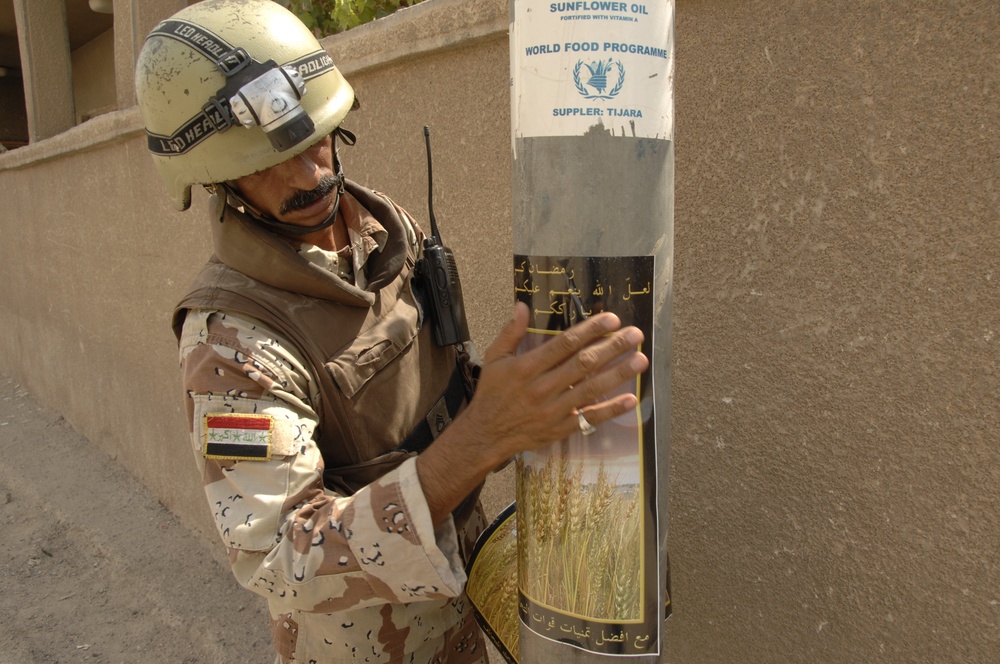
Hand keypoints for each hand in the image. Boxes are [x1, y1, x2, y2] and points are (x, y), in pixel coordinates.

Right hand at [466, 301, 647, 464]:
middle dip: (612, 347)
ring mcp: (553, 410)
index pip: (564, 344)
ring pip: (591, 389)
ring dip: (618, 374)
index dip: (590, 330)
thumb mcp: (494, 359)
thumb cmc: (491, 394)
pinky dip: (611, 409)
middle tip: (635, 334)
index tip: (611, 319)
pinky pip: (589, 418)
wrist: (486, 434)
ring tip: (640, 360)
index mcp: (526, 367)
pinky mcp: (560, 428)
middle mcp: (542, 388)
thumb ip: (510, 332)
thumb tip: (522, 306)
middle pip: (583, 364)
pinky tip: (630, 399)